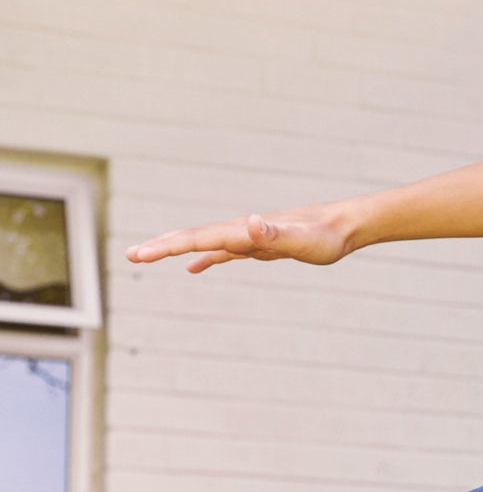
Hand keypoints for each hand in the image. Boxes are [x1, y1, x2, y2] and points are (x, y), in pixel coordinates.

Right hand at [126, 204, 353, 274]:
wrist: (342, 226)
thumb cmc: (324, 236)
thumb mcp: (301, 240)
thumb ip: (274, 232)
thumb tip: (249, 222)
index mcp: (242, 232)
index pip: (196, 238)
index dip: (166, 247)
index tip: (139, 254)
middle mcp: (239, 231)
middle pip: (191, 236)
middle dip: (160, 245)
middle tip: (130, 255)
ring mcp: (246, 237)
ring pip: (201, 243)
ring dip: (174, 249)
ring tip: (146, 256)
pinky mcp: (257, 246)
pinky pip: (222, 253)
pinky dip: (203, 259)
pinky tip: (192, 268)